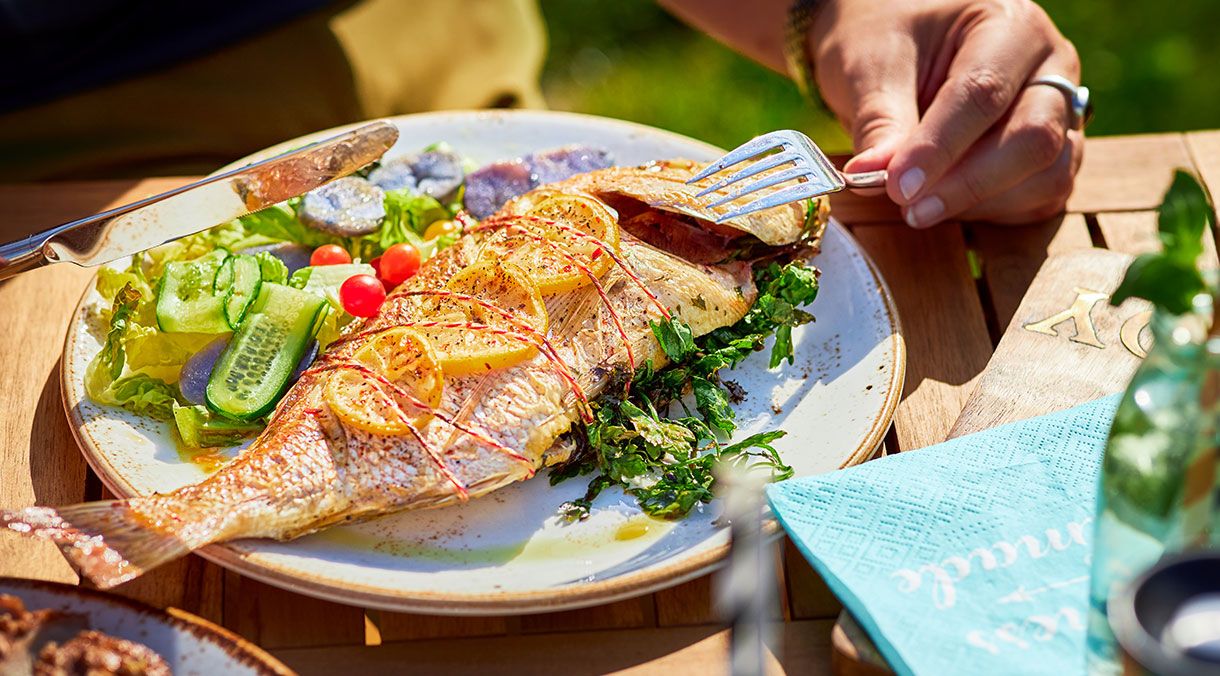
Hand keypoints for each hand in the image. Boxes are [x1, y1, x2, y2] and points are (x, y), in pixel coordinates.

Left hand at [809, 0, 1084, 226]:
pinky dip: (996, 212)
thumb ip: (880, 122)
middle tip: (908, 207)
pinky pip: (1042, 198)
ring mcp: (1059, 112)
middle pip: (1033, 139)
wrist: (898, 38)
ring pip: (1049, 175)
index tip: (897, 186)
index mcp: (1010, 26)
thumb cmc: (888, 37)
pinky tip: (947, 204)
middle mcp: (1051, 67)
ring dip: (982, 203)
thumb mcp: (871, 64)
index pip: (984, 94)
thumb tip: (872, 180)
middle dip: (967, 184)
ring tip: (919, 204)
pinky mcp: (1053, 153)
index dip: (938, 149)